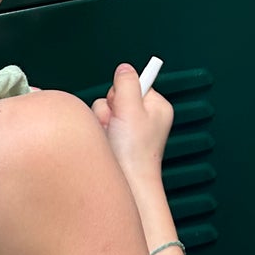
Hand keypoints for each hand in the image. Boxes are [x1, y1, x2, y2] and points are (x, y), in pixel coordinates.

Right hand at [92, 64, 174, 246]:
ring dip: (102, 123)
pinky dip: (99, 133)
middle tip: (116, 126)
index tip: (124, 107)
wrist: (126, 186)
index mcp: (157, 107)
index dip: (123, 94)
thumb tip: (125, 68)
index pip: (134, 83)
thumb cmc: (134, 154)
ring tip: (111, 138)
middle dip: (109, 109)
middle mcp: (143, 117)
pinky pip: (98, 126)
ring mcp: (128, 130)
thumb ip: (126, 84)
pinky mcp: (114, 140)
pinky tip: (106, 144)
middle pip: (114, 96)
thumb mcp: (132, 110)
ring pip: (102, 111)